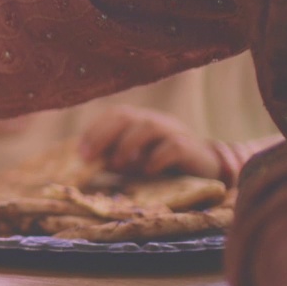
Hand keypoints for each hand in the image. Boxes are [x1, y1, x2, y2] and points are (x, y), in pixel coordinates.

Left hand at [78, 106, 221, 178]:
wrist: (206, 170)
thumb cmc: (164, 166)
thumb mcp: (135, 161)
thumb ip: (114, 158)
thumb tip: (86, 163)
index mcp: (141, 120)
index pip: (115, 114)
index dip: (95, 130)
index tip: (80, 152)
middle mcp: (156, 121)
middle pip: (126, 115)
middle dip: (103, 136)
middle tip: (90, 159)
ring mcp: (175, 131)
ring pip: (148, 126)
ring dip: (127, 146)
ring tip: (118, 166)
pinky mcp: (191, 148)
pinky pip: (173, 146)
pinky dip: (156, 159)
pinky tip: (148, 172)